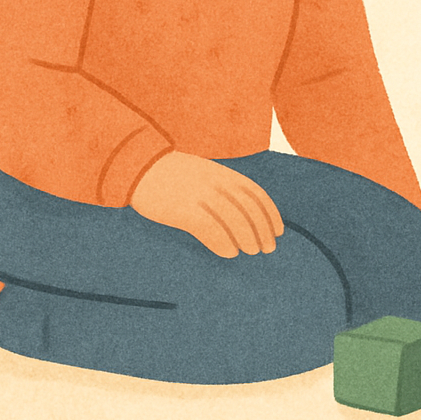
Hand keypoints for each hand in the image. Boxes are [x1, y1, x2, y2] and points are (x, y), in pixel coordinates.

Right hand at [131, 151, 283, 257]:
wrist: (141, 166)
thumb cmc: (175, 175)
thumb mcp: (206, 174)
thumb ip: (224, 187)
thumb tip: (244, 212)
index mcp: (225, 174)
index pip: (257, 194)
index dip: (271, 213)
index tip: (279, 231)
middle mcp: (217, 183)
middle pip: (249, 208)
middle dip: (263, 229)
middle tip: (269, 248)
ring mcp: (200, 195)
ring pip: (233, 218)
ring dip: (247, 237)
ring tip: (253, 251)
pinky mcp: (183, 209)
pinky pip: (209, 227)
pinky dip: (223, 241)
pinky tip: (229, 252)